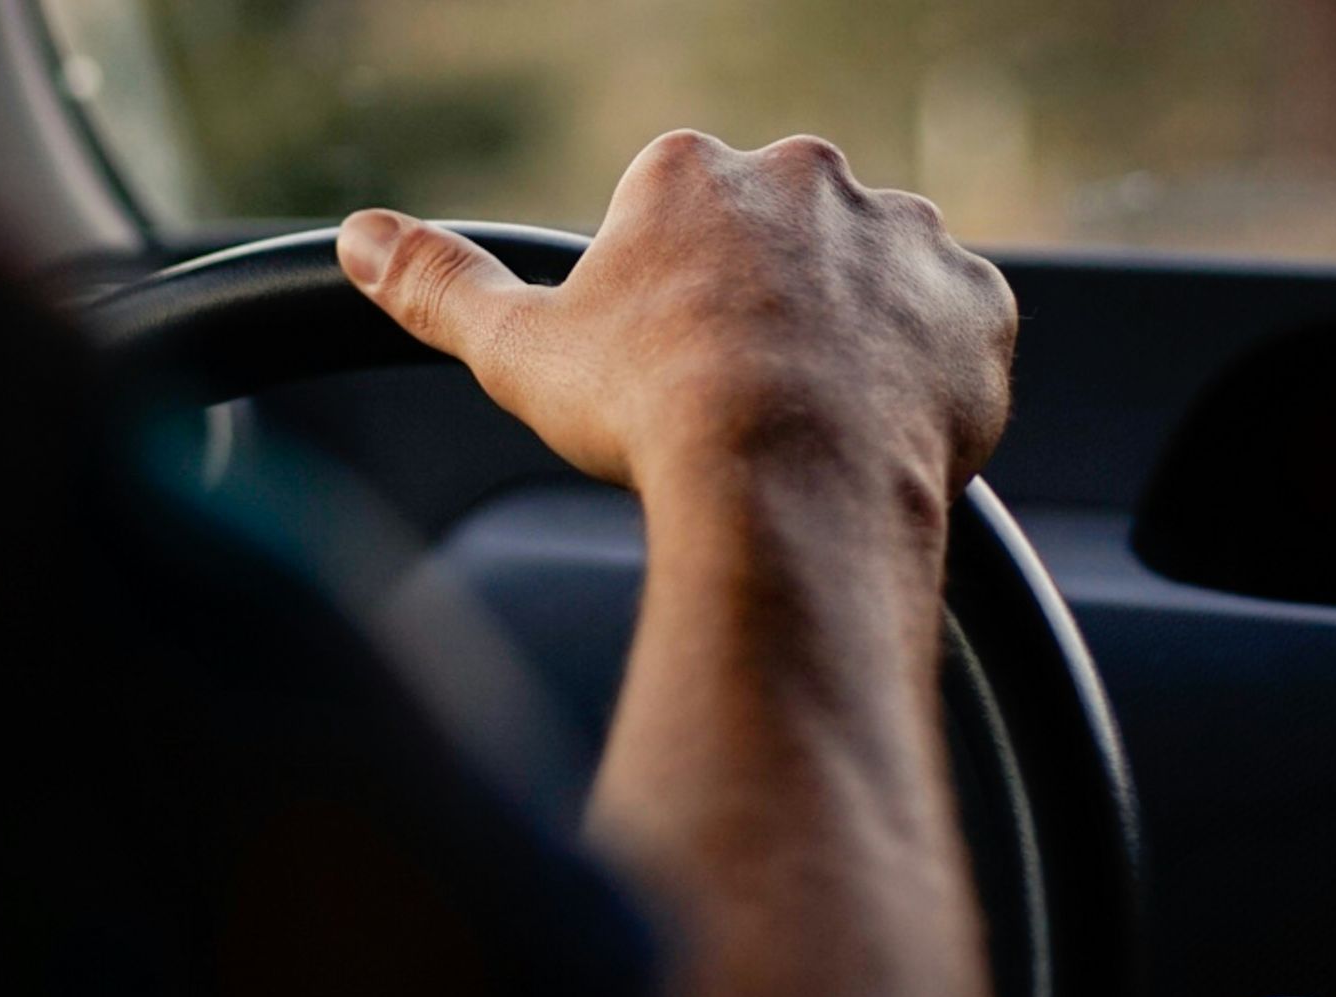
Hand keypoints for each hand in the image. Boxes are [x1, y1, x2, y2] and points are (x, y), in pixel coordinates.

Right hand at [336, 129, 1016, 510]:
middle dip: (763, 308)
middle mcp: (810, 177)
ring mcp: (906, 235)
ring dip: (847, 336)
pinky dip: (924, 374)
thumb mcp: (519, 350)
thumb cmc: (649, 413)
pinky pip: (954, 329)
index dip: (667, 300)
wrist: (788, 487)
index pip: (677, 213)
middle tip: (738, 402)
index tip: (666, 366)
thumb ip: (437, 284)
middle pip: (778, 241)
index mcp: (696, 171)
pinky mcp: (978, 303)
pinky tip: (878, 432)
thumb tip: (357, 236)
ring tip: (808, 429)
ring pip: (870, 281)